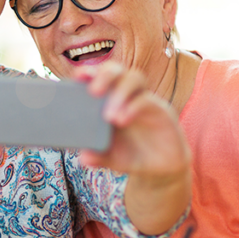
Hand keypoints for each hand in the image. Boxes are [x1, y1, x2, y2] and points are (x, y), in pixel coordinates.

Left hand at [75, 62, 189, 180]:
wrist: (160, 167)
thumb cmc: (130, 155)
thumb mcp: (110, 158)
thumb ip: (97, 157)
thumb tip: (84, 158)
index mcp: (109, 101)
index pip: (98, 77)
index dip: (88, 72)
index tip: (78, 77)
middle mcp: (127, 95)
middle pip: (117, 70)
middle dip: (104, 75)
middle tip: (94, 92)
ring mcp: (144, 100)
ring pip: (134, 78)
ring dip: (119, 93)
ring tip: (109, 117)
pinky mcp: (161, 110)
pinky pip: (147, 100)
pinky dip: (133, 107)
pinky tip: (123, 120)